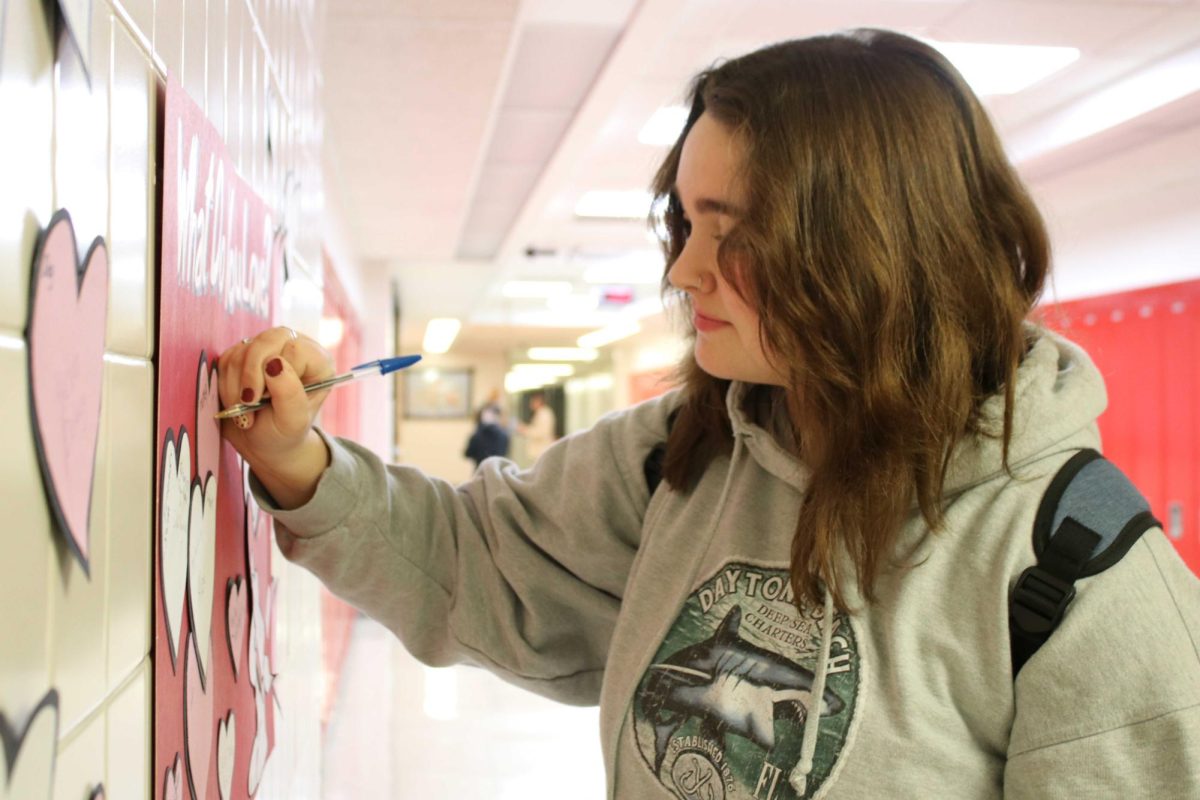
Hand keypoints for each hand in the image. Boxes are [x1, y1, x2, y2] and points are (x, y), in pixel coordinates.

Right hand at [217, 326, 334, 508]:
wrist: (262, 443)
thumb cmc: (283, 435)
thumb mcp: (292, 422)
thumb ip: (289, 393)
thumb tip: (274, 362)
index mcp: (318, 362)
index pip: (293, 348)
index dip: (274, 373)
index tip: (265, 399)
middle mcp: (294, 348)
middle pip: (266, 341)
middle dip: (250, 375)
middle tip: (248, 403)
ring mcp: (268, 349)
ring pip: (242, 351)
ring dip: (236, 386)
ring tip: (246, 410)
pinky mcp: (244, 354)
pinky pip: (227, 358)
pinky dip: (226, 383)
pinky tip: (237, 401)